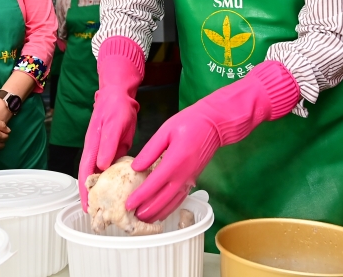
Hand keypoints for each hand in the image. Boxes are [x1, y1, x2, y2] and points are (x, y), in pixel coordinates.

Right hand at [78, 36, 145, 210]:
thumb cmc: (116, 107)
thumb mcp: (113, 124)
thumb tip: (101, 165)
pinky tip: (122, 190)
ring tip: (109, 208)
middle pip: (90, 178)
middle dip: (92, 196)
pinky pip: (112, 169)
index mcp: (92, 147)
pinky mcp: (114, 150)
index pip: (85, 173)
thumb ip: (107, 144)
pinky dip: (115, 180)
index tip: (87, 207)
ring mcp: (105, 152)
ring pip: (102, 175)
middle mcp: (96, 152)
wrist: (121, 95)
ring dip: (103, 190)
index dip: (85, 191)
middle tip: (98, 215)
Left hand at [127, 60, 299, 221]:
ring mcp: (190, 179)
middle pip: (162, 200)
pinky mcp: (193, 180)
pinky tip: (161, 212)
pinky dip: (170, 208)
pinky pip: (180, 199)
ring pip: (172, 203)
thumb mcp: (166, 130)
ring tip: (143, 220)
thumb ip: (150, 150)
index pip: (153, 185)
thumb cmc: (190, 123)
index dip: (139, 197)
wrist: (215, 124)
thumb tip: (135, 167)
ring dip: (157, 213)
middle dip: (146, 210)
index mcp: (175, 161)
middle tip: (132, 217)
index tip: (127, 205)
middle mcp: (183, 175)